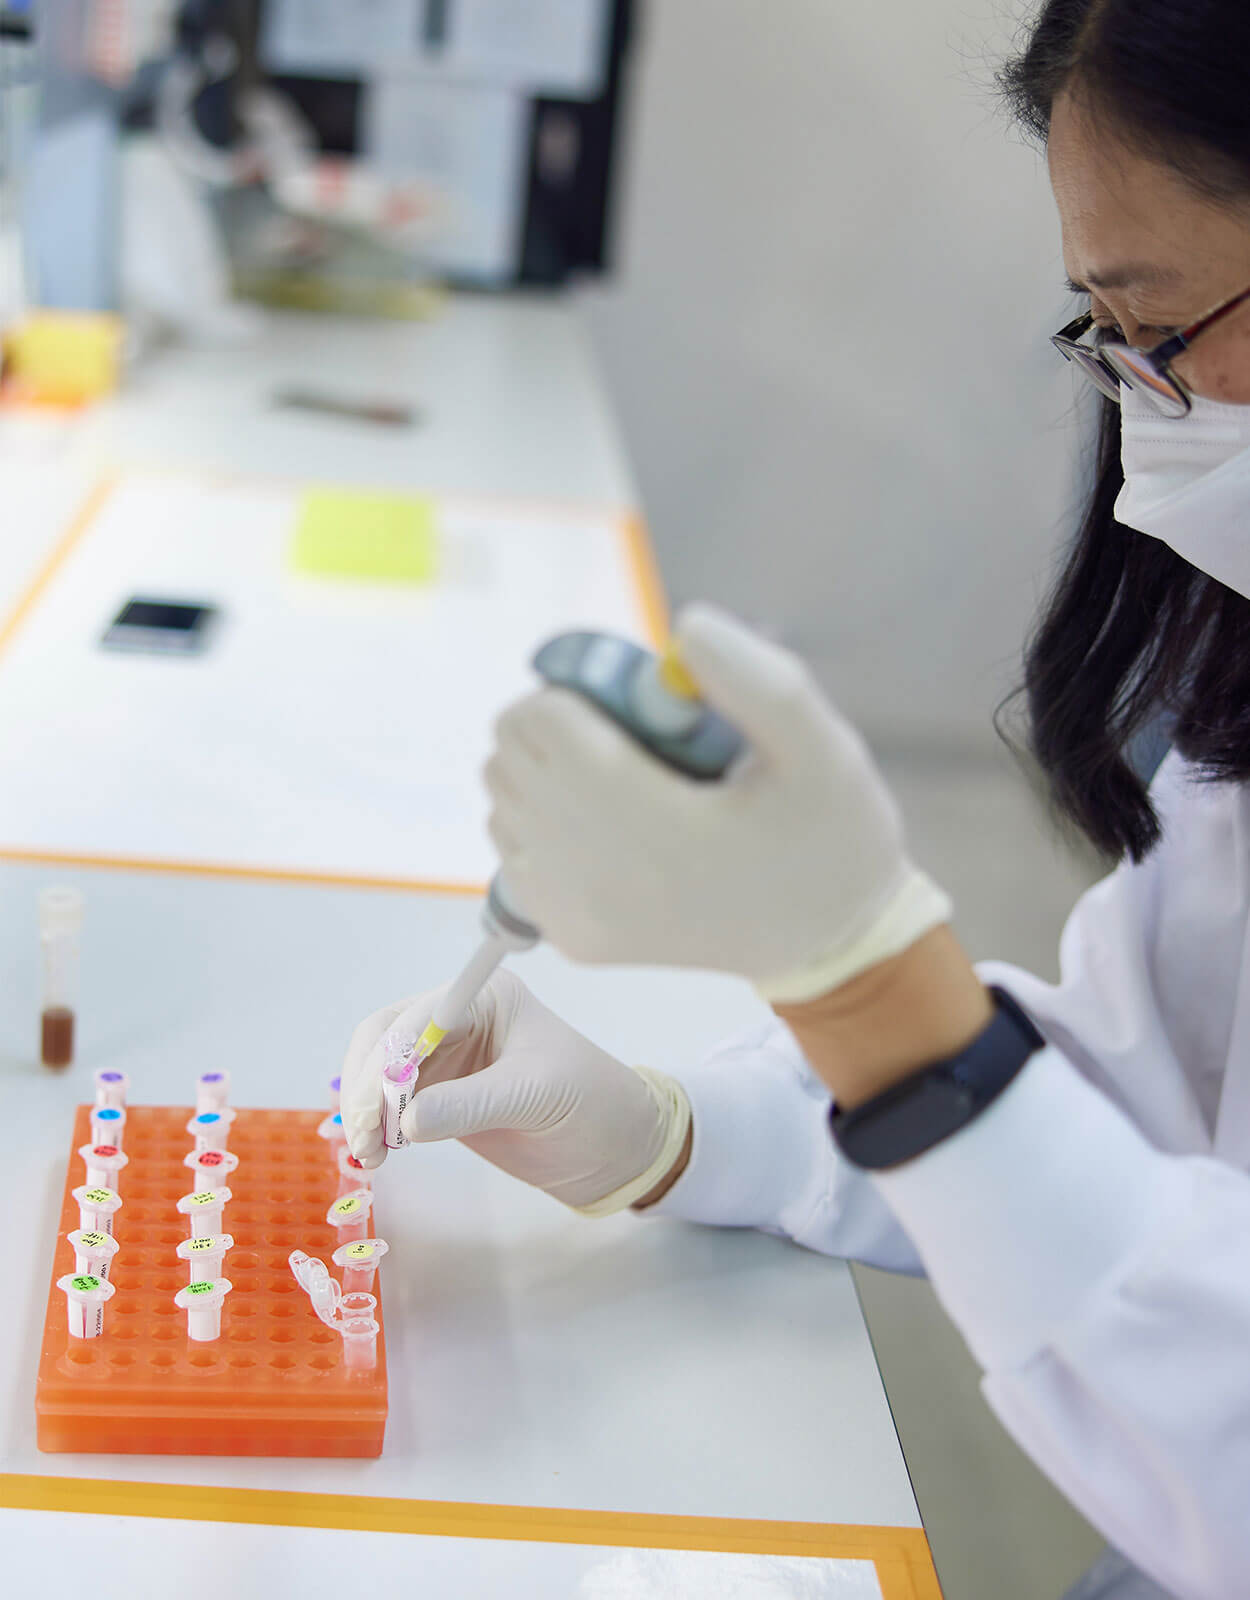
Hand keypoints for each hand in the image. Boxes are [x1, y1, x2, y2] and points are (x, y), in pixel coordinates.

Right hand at [339, 971, 690, 1213]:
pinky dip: (377, 1127)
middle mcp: (458, 1022)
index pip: (415, 1019)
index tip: (376, 1107)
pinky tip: (373, 1152)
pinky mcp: (443, 1099)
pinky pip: (394, 1105)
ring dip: (366, 1111)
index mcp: (483, 999)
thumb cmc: (591, 1102)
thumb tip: (404, 1121)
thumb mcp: (534, 1095)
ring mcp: (448, 1061)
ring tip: (369, 1153)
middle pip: (385, 1042)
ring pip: (380, 1075)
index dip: (386, 1060)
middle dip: (367, 1086)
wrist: (617, 1146)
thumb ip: (469, 1105)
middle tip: (364, 1136)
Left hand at [485, 605, 950, 1000]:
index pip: (539, 725)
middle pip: (508, 757)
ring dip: (546, 774)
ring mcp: (575, 914)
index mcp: (651, 825)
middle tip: (633, 739)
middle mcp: (595, 876)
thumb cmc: (830, 840)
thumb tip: (683, 629)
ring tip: (624, 782)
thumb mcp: (823, 749)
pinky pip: (512, 854)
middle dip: (557, 726)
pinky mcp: (570, 937)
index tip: (630, 707)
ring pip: (503, 802)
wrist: (827, 943)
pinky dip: (543, 827)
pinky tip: (609, 827)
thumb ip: (757, 678)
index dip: (573, 693)